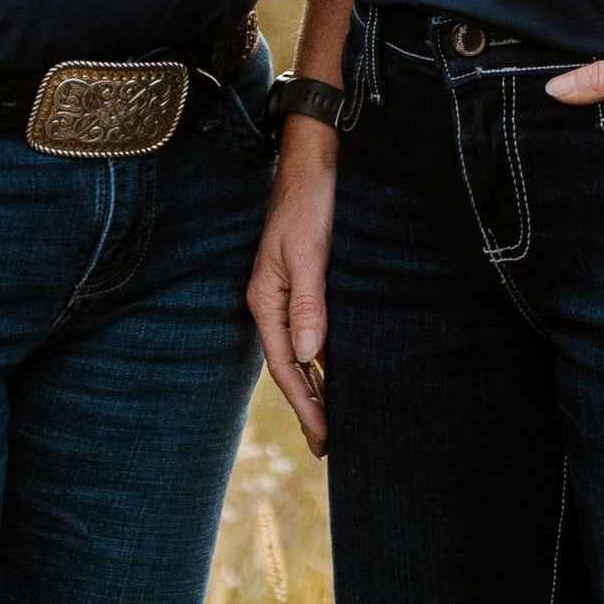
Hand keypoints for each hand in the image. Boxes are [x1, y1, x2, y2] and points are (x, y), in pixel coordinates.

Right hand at [247, 122, 338, 452]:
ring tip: (334, 420)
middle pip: (289, 365)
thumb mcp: (308, 251)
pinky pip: (310, 331)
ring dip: (316, 384)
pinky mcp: (305, 280)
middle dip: (308, 405)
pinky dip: (322, 357)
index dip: (305, 404)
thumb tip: (307, 355)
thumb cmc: (310, 202)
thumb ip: (309, 302)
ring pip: (300, 351)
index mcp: (266, 298)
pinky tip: (337, 370)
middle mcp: (272, 299)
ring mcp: (287, 291)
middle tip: (329, 445)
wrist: (313, 159)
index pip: (284, 365)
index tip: (324, 437)